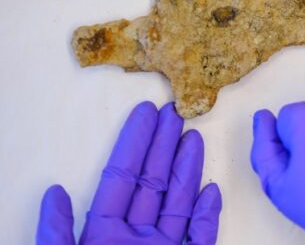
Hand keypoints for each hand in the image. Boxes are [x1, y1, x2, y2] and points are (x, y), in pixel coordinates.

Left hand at [37, 102, 220, 243]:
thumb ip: (56, 233)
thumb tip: (54, 193)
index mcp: (103, 236)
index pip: (121, 180)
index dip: (134, 143)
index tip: (145, 112)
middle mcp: (134, 239)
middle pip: (153, 184)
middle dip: (164, 145)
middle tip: (175, 112)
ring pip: (178, 205)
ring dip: (188, 170)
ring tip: (194, 138)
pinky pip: (200, 238)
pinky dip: (209, 217)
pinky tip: (212, 191)